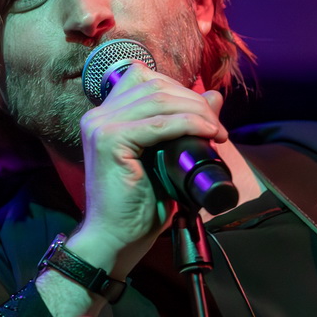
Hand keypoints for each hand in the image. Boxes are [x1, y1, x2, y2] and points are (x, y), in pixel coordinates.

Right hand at [68, 65, 226, 278]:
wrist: (115, 237)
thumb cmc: (138, 204)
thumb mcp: (165, 157)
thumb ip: (183, 124)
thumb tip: (214, 96)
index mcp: (106, 114)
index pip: (147, 79)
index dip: (180, 90)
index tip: (205, 115)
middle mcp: (99, 114)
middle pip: (156, 87)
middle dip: (194, 101)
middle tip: (217, 126)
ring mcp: (101, 126)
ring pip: (159, 101)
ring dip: (196, 112)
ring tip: (217, 132)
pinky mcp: (110, 140)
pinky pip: (158, 124)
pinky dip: (188, 125)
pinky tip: (207, 133)